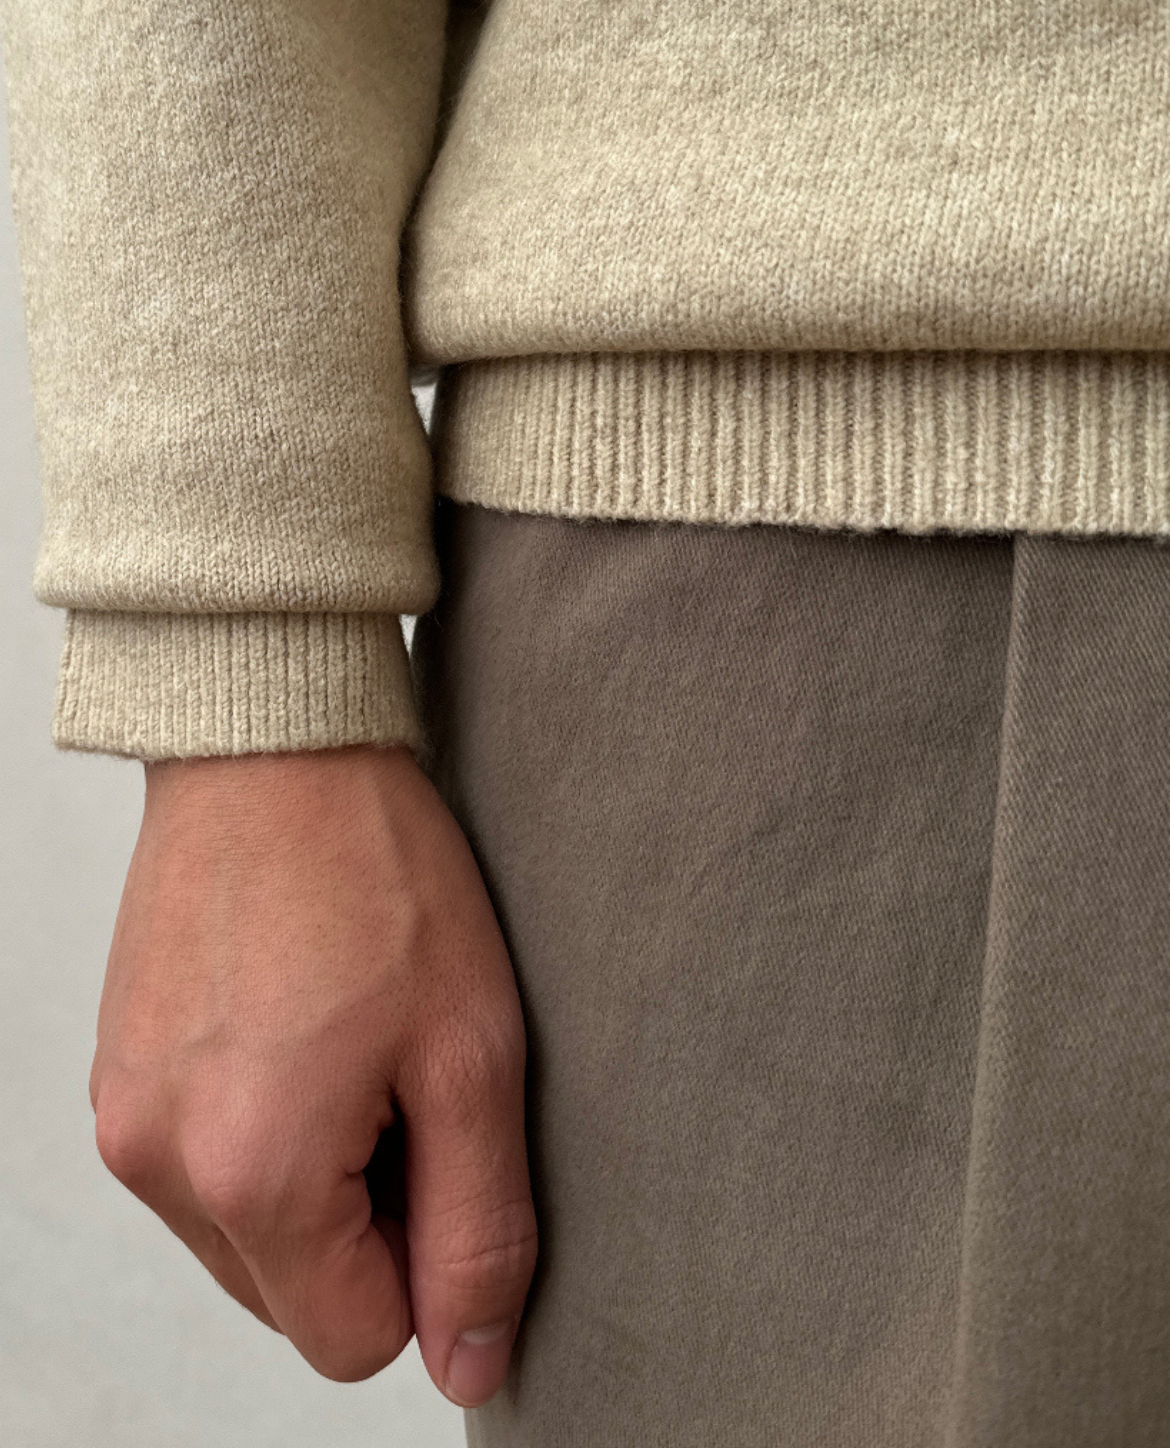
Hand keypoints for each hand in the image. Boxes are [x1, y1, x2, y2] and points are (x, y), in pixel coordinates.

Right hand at [89, 743, 536, 1403]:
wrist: (276, 746)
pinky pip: (201, 1165)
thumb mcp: (471, 1056)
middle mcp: (158, 1163)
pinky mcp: (117, 1072)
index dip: (426, 1263)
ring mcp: (123, 1115)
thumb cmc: (381, 878)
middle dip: (369, 1220)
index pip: (355, 1341)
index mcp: (250, 1174)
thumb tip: (466, 1366)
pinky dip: (261, 1129)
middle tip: (401, 1082)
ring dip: (314, 1174)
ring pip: (247, 1234)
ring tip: (349, 1044)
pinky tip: (299, 1028)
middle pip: (294, 1294)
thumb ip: (477, 1231)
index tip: (441, 1143)